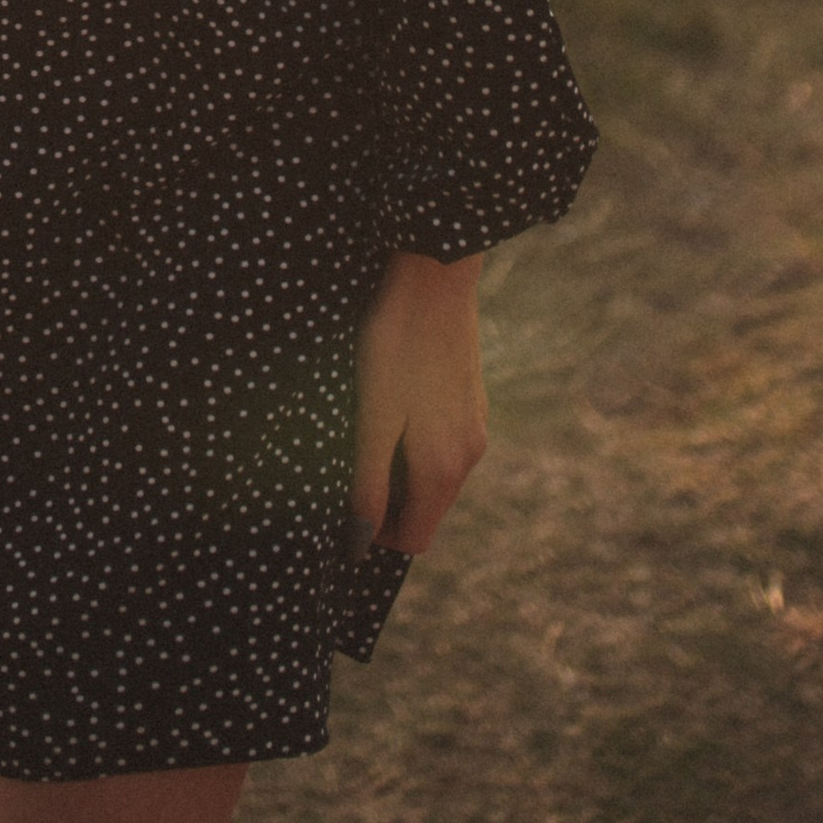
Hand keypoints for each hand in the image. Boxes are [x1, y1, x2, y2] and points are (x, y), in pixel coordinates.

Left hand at [350, 249, 486, 557]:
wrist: (435, 280)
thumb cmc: (396, 347)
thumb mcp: (373, 419)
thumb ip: (368, 483)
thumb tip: (359, 542)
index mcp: (442, 469)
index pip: (416, 538)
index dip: (378, 536)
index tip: (347, 507)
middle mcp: (468, 456)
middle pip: (428, 510)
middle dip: (390, 504)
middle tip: (350, 467)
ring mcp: (475, 427)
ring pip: (436, 477)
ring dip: (402, 472)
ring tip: (366, 431)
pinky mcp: (472, 401)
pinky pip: (445, 445)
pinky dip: (417, 445)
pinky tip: (392, 405)